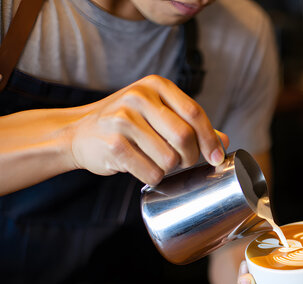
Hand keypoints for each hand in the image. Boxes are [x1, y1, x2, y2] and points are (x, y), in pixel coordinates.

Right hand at [67, 75, 227, 184]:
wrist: (78, 133)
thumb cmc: (126, 124)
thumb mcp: (158, 114)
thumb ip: (191, 125)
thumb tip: (224, 141)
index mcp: (156, 85)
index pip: (194, 113)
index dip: (209, 139)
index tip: (216, 157)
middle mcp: (139, 97)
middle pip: (184, 137)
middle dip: (190, 158)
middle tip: (182, 163)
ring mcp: (123, 120)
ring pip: (169, 159)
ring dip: (169, 170)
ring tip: (156, 162)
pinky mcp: (113, 144)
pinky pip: (151, 173)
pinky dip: (152, 178)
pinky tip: (141, 168)